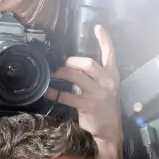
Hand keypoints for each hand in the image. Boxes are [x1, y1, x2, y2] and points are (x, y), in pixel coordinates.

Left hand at [45, 25, 122, 158]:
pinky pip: (67, 96)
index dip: (105, 39)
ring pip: (76, 76)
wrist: (110, 131)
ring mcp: (98, 94)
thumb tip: (75, 66)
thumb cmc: (106, 108)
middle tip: (62, 65)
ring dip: (61, 74)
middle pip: (87, 63)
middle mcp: (107, 82)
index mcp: (113, 76)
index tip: (98, 27)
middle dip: (71, 62)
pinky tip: (46, 92)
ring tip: (53, 75)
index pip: (111, 53)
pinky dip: (54, 93)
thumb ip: (97, 77)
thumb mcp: (107, 89)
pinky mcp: (88, 106)